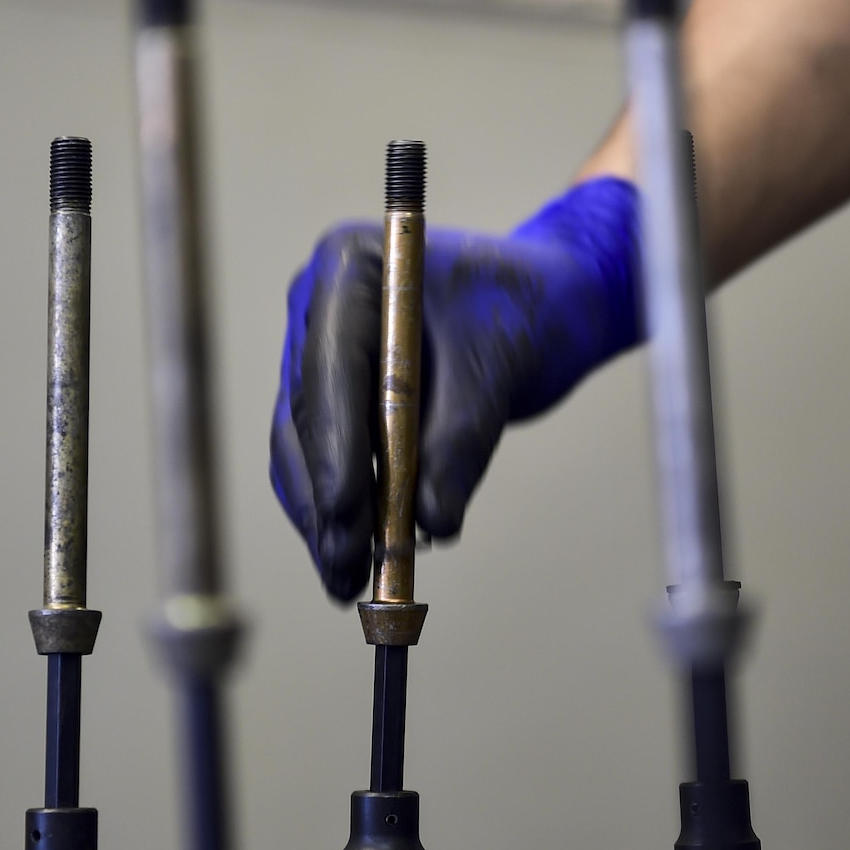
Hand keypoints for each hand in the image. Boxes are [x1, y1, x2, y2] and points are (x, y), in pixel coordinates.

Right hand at [270, 177, 640, 600]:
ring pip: (304, 444)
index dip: (333, 446)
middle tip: (345, 570)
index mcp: (350, 267)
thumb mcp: (500, 370)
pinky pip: (326, 455)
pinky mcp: (335, 391)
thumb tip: (430, 523)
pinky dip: (344, 506)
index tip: (346, 514)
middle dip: (325, 498)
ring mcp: (320, 348)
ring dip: (324, 516)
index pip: (329, 367)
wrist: (545, 301)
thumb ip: (462, 441)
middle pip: (306, 413)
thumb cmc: (526, 311)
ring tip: (346, 582)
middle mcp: (318, 305)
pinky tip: (359, 558)